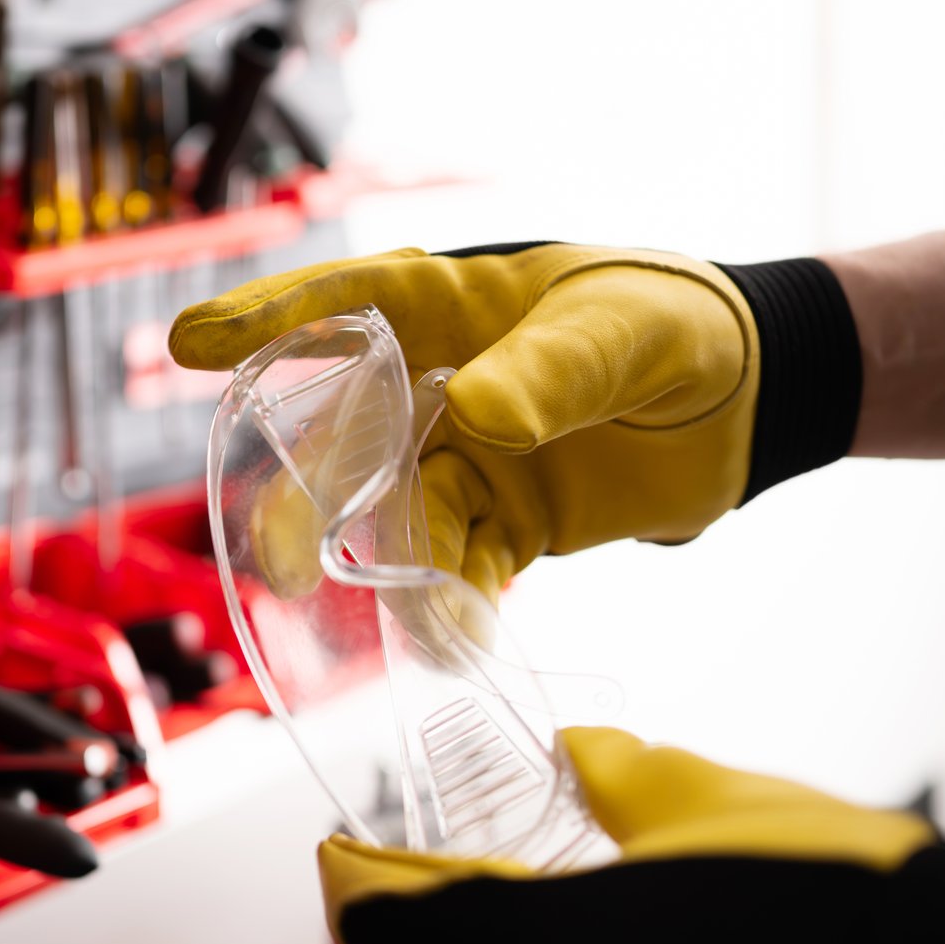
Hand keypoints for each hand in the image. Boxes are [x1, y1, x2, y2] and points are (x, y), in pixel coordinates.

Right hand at [170, 243, 761, 600]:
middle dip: (311, 496)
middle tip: (283, 557)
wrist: (756, 402)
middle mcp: (445, 381)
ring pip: (401, 514)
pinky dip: (456, 602)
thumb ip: (553, 372)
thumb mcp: (623, 335)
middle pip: (353, 436)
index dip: (266, 323)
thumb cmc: (684, 326)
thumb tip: (476, 416)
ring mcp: (471, 453)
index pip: (348, 304)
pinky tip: (458, 638)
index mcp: (458, 306)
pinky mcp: (507, 517)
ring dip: (397, 569)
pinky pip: (461, 563)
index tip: (188, 346)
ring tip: (415, 625)